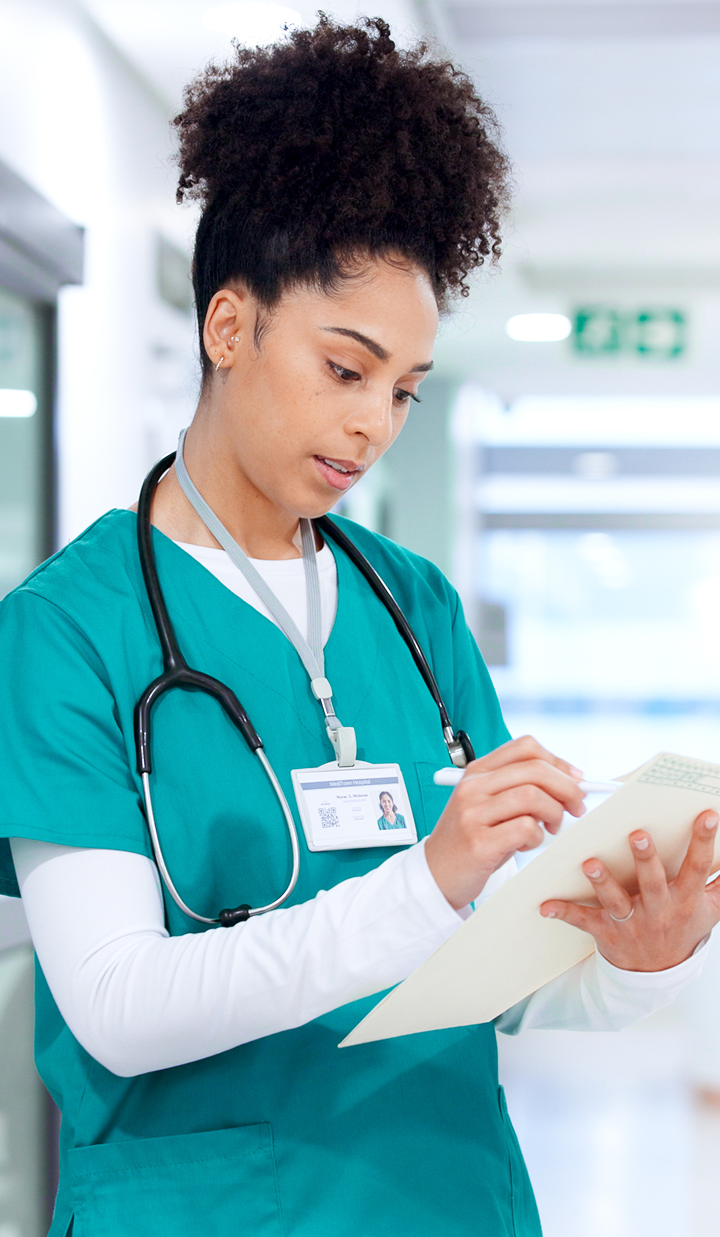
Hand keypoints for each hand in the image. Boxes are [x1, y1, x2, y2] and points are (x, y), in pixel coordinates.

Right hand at [425, 735, 585, 909]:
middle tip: (577, 806)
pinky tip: (527, 843)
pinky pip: (526, 828)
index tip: (575, 779)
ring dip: (554, 813)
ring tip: (550, 827)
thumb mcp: (488, 805)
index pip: (525, 748)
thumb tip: (571, 782)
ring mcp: (473, 814)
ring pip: (533, 797)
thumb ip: (519, 789)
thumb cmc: (472, 839)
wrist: (436, 874)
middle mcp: (472, 787)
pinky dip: (538, 837)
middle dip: (567, 788)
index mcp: (476, 772)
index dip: (557, 761)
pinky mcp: (478, 842)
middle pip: (534, 770)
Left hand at [540, 810, 719, 970]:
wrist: (658, 973)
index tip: (706, 815)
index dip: (704, 842)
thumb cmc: (683, 926)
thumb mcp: (709, 909)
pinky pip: (583, 921)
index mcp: (686, 900)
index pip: (698, 867)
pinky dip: (564, 913)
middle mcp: (659, 911)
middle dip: (646, 859)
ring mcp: (631, 922)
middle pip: (653, 883)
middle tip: (638, 834)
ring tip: (590, 863)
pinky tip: (545, 906)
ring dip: (602, 882)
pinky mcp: (606, 931)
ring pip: (616, 900)